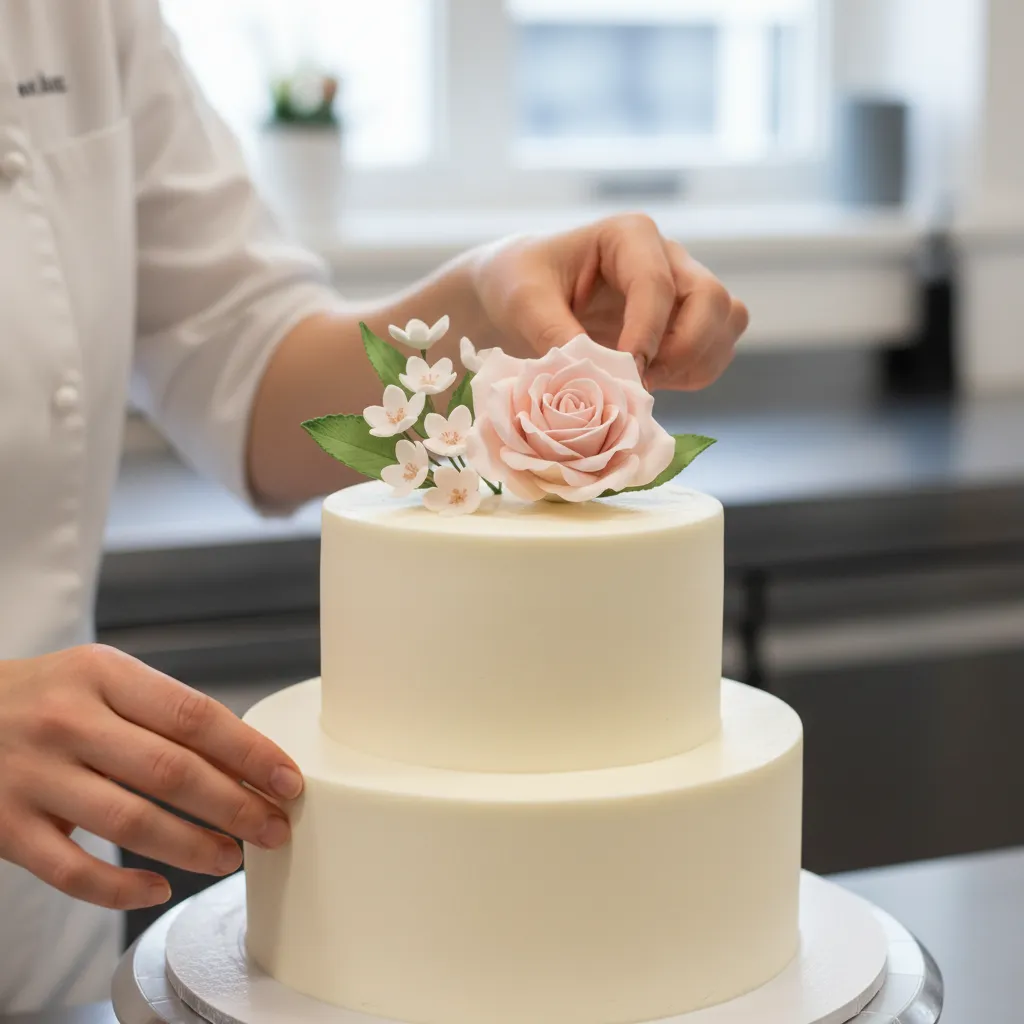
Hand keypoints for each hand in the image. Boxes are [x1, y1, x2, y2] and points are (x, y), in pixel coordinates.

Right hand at [0, 644, 302, 909]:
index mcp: (103, 674)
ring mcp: (32, 776)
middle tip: (274, 827)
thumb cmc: (48, 696)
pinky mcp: (5, 827)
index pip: (193, 715)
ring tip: (231, 856)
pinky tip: (159, 889)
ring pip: (129, 823)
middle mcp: (67, 721)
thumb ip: (162, 712)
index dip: (249, 751)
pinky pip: (71, 872)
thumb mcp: (102, 679)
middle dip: (235, 805)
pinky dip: (121, 889)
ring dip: (192, 847)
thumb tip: (245, 759)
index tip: (287, 779)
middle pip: (170, 771)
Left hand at [472, 213, 748, 389]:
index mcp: (628, 235)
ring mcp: (682, 288)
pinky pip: (715, 348)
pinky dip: (694, 374)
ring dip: (695, 363)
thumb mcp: (524, 304)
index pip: (657, 284)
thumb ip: (557, 334)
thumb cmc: (517, 284)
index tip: (624, 373)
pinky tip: (650, 384)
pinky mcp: (683, 322)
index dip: (646, 334)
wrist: (516, 294)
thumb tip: (596, 376)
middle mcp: (667, 256)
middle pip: (712, 300)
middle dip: (684, 349)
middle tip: (638, 381)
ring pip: (727, 322)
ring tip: (644, 384)